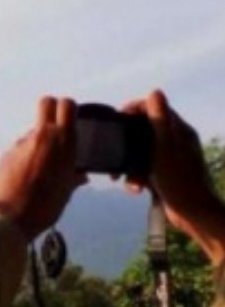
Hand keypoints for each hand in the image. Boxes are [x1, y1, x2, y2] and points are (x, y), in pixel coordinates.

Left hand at [0, 97, 87, 240]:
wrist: (11, 217)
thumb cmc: (46, 206)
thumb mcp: (66, 191)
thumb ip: (73, 177)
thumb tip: (81, 175)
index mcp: (63, 142)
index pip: (67, 105)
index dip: (69, 108)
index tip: (71, 118)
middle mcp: (42, 137)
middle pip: (46, 103)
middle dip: (51, 109)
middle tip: (55, 127)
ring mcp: (22, 144)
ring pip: (32, 132)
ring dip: (38, 142)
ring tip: (39, 168)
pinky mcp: (7, 154)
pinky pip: (20, 149)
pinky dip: (25, 157)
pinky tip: (25, 177)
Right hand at [120, 90, 224, 263]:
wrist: (193, 215)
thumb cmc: (180, 180)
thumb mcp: (165, 147)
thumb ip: (159, 120)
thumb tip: (155, 91)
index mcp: (179, 131)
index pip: (154, 108)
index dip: (134, 109)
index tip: (117, 118)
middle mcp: (175, 142)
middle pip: (143, 131)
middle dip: (126, 142)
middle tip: (112, 149)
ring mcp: (169, 159)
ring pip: (140, 152)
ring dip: (129, 165)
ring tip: (120, 177)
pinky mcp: (163, 175)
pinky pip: (143, 169)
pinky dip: (136, 177)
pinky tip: (135, 189)